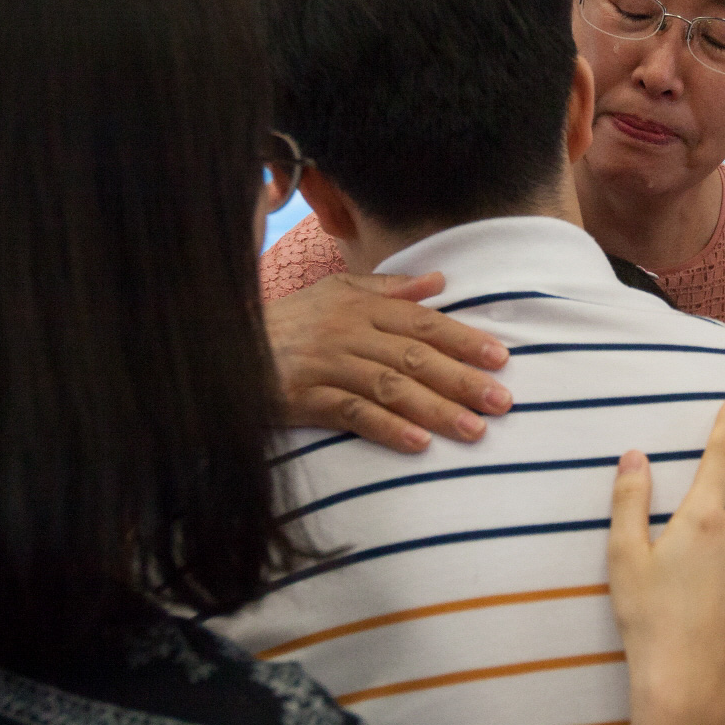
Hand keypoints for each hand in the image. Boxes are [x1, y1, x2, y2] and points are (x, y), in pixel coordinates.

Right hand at [265, 271, 512, 452]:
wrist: (223, 345)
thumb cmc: (288, 321)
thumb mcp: (334, 292)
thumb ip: (388, 289)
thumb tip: (439, 280)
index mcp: (360, 307)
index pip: (422, 322)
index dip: (462, 339)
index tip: (500, 358)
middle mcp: (348, 333)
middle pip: (414, 356)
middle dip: (461, 379)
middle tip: (502, 401)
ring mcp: (327, 366)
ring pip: (391, 387)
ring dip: (435, 409)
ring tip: (473, 429)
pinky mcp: (306, 399)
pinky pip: (353, 414)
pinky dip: (387, 428)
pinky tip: (418, 443)